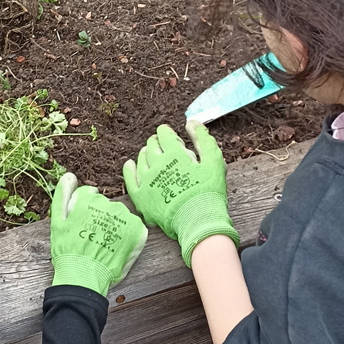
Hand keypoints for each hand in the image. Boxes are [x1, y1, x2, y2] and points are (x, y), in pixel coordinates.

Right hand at [50, 173, 147, 296]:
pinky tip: (118, 247)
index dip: (85, 212)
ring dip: (115, 226)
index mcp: (89, 200)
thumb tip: (70, 176)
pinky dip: (129, 235)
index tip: (82, 226)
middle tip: (92, 238)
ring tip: (105, 244)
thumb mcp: (57, 221)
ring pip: (120, 216)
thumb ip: (62, 195)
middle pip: (106, 206)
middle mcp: (109, 204)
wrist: (83, 276)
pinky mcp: (137, 231)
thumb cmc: (68, 250)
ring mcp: (125, 218)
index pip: (90, 196)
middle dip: (100, 218)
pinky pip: (134, 227)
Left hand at [123, 121, 237, 266]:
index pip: (164, 134)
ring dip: (146, 154)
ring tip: (151, 155)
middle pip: (151, 145)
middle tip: (163, 147)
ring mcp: (146, 180)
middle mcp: (157, 164)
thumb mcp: (214, 161)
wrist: (198, 221)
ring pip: (141, 159)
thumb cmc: (208, 191)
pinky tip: (130, 165)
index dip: (167, 133)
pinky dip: (129, 169)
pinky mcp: (140, 197)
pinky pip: (130, 179)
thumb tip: (190, 122)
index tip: (170, 137)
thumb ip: (203, 139)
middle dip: (157, 142)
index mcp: (174, 154)